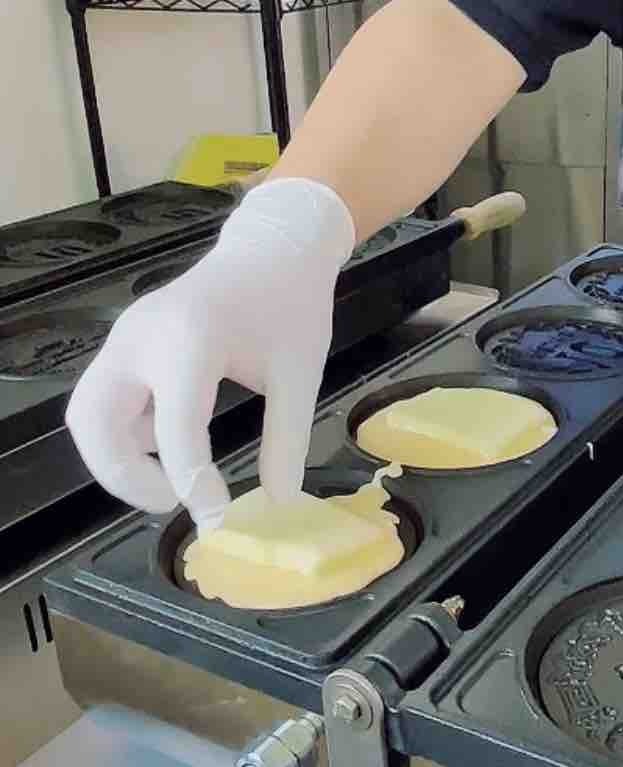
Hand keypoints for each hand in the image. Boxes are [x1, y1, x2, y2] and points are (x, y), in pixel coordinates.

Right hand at [66, 179, 354, 532]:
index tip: (216, 515)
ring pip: (88, 414)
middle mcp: (141, 337)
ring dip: (117, 459)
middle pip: (93, 422)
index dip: (191, 481)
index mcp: (192, 338)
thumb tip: (280, 499)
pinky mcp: (126, 344)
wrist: (273, 249)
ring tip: (175, 481)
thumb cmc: (291, 304)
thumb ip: (288, 438)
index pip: (176, 426)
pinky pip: (103, 400)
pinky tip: (173, 443)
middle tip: (176, 501)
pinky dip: (124, 434)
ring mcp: (125, 337)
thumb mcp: (301, 373)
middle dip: (125, 476)